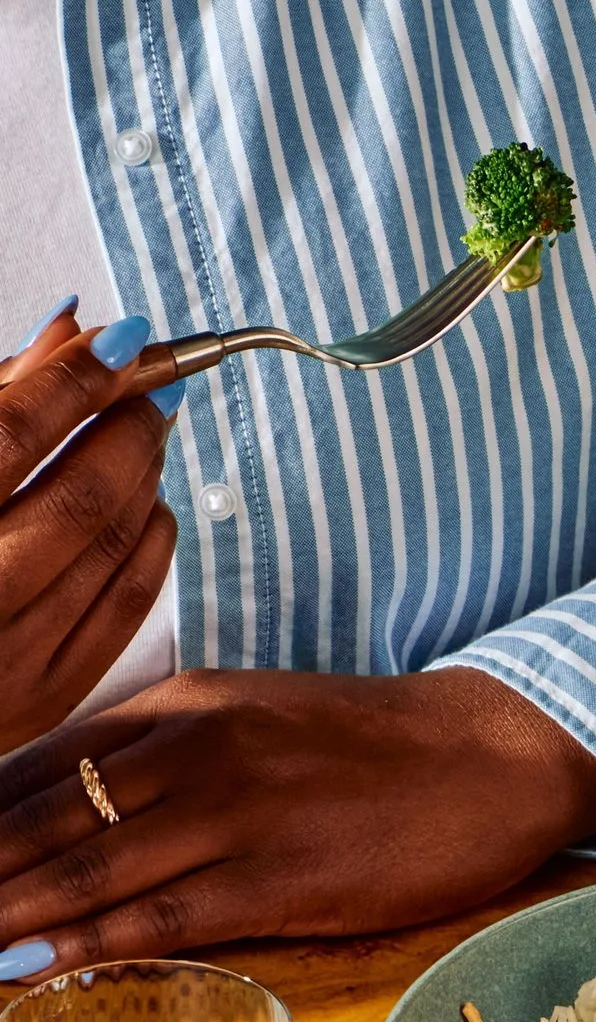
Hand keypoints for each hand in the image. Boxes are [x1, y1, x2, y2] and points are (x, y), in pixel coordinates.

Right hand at [0, 306, 177, 740]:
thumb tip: (74, 325)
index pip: (9, 434)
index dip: (76, 380)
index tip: (124, 340)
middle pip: (77, 496)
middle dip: (130, 428)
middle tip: (155, 384)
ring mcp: (6, 657)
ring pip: (109, 550)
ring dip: (145, 479)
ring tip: (148, 435)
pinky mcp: (43, 697)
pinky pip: (127, 608)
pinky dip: (150, 545)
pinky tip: (151, 504)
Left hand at [0, 667, 595, 973]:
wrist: (494, 753)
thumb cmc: (372, 750)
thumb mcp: (249, 722)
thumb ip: (159, 761)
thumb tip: (69, 814)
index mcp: (174, 706)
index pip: (30, 764)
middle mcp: (188, 750)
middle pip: (34, 817)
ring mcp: (233, 814)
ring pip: (82, 868)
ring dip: (1, 912)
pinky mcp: (282, 880)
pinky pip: (163, 918)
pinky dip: (88, 943)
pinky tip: (30, 966)